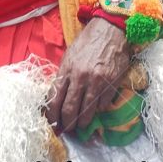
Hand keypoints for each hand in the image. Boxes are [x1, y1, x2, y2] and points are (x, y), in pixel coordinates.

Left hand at [46, 18, 129, 134]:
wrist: (109, 31)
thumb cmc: (87, 43)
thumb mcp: (69, 57)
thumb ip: (65, 76)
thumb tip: (58, 96)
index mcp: (66, 70)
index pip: (54, 98)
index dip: (52, 114)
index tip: (52, 122)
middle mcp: (79, 78)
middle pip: (69, 109)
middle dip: (67, 123)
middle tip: (67, 130)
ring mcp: (96, 82)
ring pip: (86, 111)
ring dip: (83, 122)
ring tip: (81, 127)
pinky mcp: (111, 84)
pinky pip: (102, 104)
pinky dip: (98, 110)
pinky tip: (95, 111)